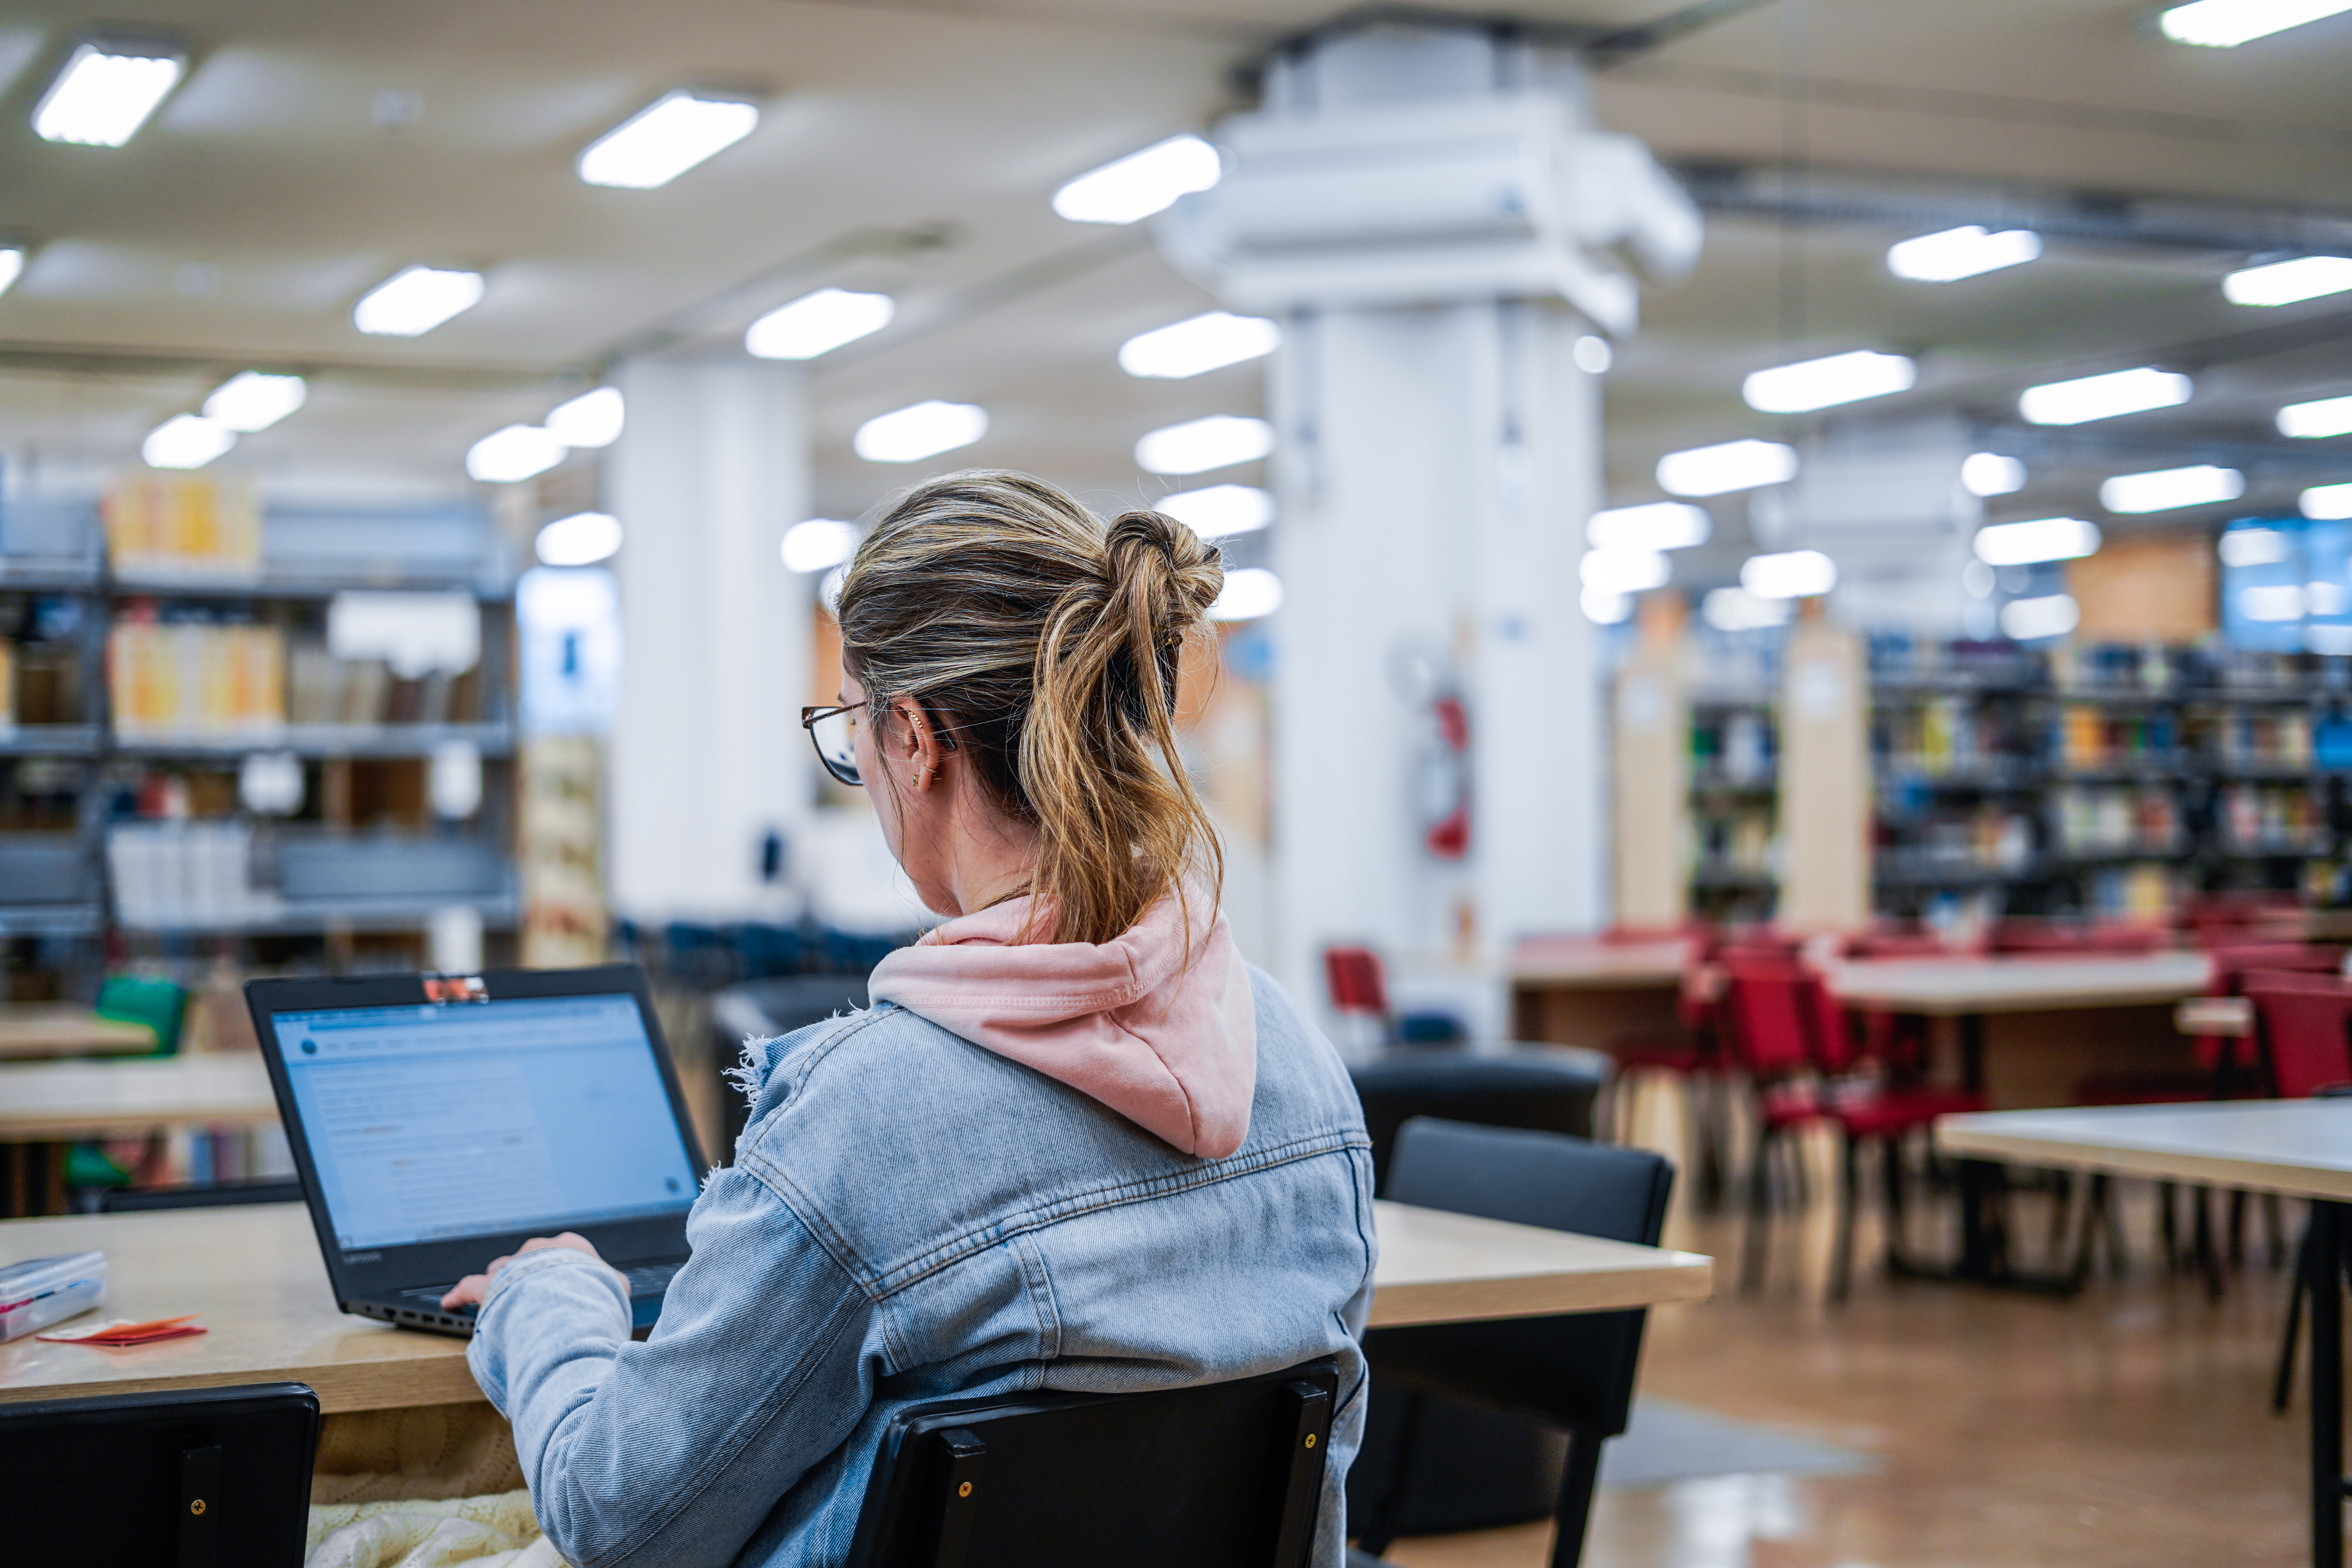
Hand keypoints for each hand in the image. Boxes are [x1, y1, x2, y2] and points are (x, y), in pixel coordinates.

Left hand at [441, 1232, 618, 1309]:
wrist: (569, 1300)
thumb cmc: (595, 1296)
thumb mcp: (616, 1290)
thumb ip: (612, 1288)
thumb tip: (616, 1294)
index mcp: (572, 1247)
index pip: (567, 1253)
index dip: (566, 1273)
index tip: (568, 1285)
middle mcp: (540, 1250)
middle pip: (531, 1260)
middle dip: (531, 1276)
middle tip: (536, 1299)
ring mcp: (513, 1266)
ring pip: (503, 1271)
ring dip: (502, 1284)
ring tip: (501, 1302)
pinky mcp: (489, 1286)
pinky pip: (469, 1288)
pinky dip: (459, 1296)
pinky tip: (450, 1301)